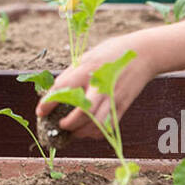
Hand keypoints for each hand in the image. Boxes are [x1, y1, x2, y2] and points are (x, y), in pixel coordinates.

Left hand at [36, 32, 156, 139]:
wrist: (144, 53)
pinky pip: (108, 126)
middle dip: (68, 123)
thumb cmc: (112, 52)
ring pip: (95, 124)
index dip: (49, 103)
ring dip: (81, 132)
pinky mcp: (122, 105)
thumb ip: (73, 73)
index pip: (63, 88)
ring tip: (72, 130)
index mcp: (88, 68)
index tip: (41, 112)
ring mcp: (113, 97)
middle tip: (59, 125)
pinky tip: (87, 130)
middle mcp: (100, 85)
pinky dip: (95, 132)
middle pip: (81, 112)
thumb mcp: (88, 56)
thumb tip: (55, 91)